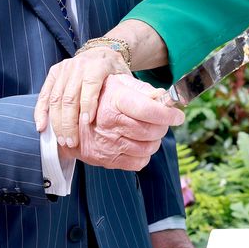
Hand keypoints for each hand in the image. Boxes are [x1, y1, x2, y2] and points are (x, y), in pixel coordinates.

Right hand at [34, 46, 130, 146]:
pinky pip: (44, 94)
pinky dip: (41, 112)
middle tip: (72, 142)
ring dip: (57, 121)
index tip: (88, 122)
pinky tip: (42, 127)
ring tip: (62, 141)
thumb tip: (157, 102)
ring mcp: (64, 69)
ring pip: (55, 97)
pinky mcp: (53, 73)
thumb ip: (137, 91)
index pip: (90, 84)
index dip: (88, 103)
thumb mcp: (127, 78)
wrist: (101, 52)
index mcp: (98, 64)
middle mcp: (78, 65)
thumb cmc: (115, 71)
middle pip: (69, 95)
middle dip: (69, 121)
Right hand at [58, 74, 183, 170]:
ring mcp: (108, 144)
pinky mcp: (106, 160)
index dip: (168, 114)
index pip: (149, 110)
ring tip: (150, 131)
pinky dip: (145, 155)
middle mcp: (110, 123)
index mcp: (115, 101)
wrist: (70, 119)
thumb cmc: (101, 97)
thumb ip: (143, 90)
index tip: (178, 115)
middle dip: (164, 126)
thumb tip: (164, 97)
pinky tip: (140, 143)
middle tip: (164, 121)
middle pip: (151, 131)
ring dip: (155, 140)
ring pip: (147, 148)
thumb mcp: (119, 84)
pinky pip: (138, 163)